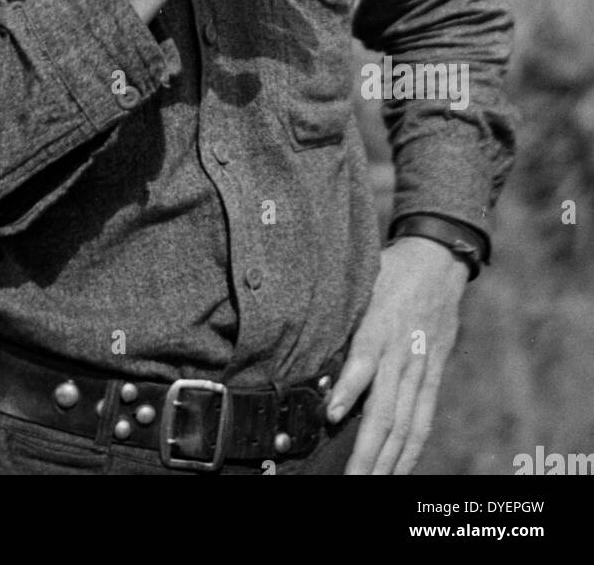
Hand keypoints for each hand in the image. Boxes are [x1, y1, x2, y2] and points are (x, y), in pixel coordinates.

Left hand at [325, 236, 468, 474]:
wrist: (438, 260)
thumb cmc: (388, 270)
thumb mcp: (359, 282)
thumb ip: (340, 315)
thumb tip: (305, 337)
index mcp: (378, 328)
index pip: (363, 364)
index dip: (347, 391)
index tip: (331, 416)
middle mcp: (401, 353)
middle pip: (385, 409)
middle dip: (368, 449)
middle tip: (351, 478)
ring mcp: (421, 366)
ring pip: (406, 422)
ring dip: (389, 458)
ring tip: (373, 483)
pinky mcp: (434, 372)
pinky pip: (424, 416)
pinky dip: (413, 446)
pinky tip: (402, 468)